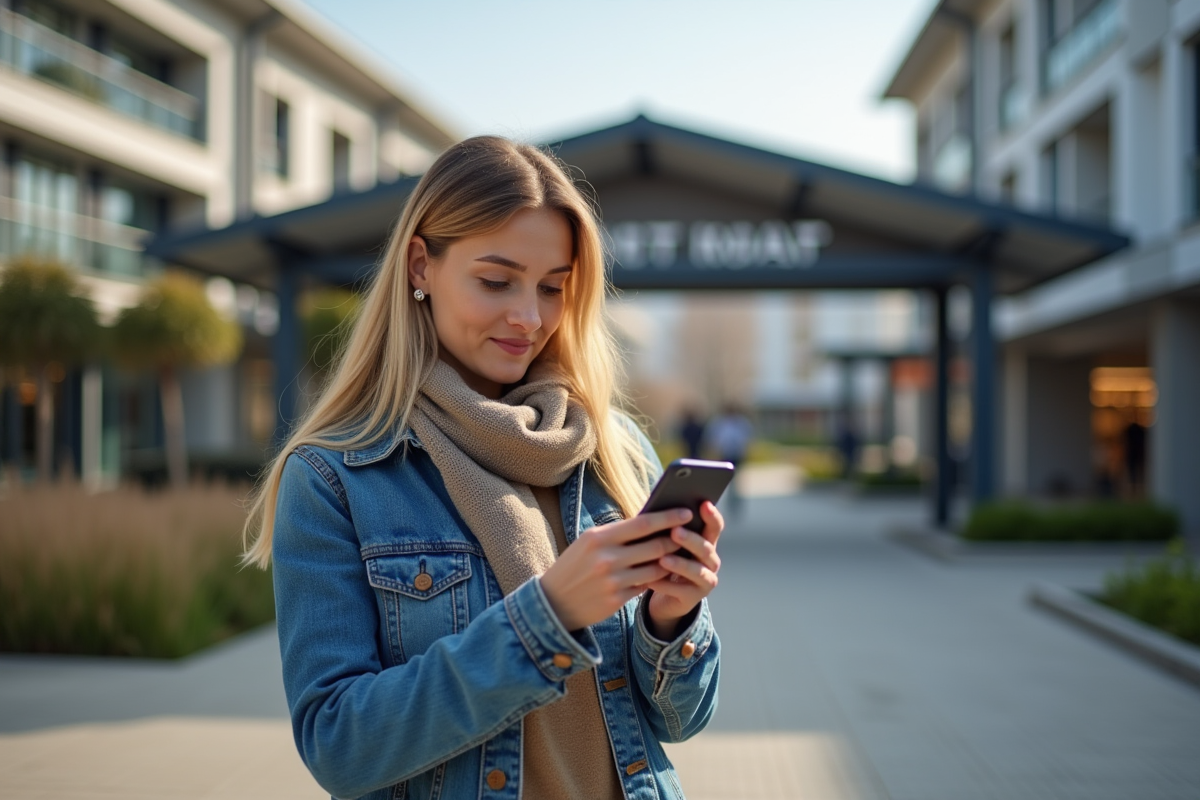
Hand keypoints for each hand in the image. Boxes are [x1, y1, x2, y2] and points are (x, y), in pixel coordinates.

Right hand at [540, 508, 689, 630]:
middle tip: (688, 536)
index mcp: (599, 538)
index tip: (686, 512)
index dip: (668, 518)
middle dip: (675, 541)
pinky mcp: (616, 600)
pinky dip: (656, 580)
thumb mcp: (589, 542)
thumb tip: (651, 522)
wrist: (552, 601)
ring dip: (669, 562)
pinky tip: (662, 575)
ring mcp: (612, 580)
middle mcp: (606, 558)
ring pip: (655, 569)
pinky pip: (645, 587)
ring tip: (679, 555)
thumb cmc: (575, 566)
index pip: (642, 524)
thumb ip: (617, 533)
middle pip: (654, 546)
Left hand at [644, 501, 722, 639]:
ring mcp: (705, 581)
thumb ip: (667, 529)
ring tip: (664, 559)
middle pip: (706, 548)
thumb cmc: (665, 560)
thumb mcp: (667, 544)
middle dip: (691, 539)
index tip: (703, 504)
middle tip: (675, 531)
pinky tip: (651, 580)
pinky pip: (681, 591)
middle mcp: (711, 561)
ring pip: (697, 571)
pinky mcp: (693, 599)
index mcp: (706, 542)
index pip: (715, 527)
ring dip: (681, 564)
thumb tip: (654, 510)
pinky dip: (665, 585)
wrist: (665, 596)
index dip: (712, 516)